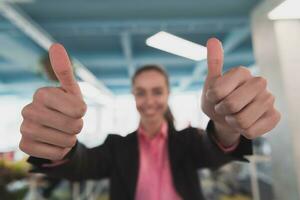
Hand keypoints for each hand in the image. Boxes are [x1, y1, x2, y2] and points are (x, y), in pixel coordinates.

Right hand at [19, 44, 86, 160]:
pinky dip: (62, 150)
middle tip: (69, 122)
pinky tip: (54, 142)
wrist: (54, 129)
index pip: (79, 110)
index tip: (74, 109)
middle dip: (78, 126)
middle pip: (74, 126)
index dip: (82, 112)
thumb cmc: (66, 106)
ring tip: (62, 132)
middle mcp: (28, 110)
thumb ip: (64, 70)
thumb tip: (55, 45)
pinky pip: (57, 153)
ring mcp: (24, 129)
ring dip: (70, 139)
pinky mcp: (24, 146)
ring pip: (67, 141)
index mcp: (42, 93)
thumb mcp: (70, 90)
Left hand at [201, 38, 280, 141]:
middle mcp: (259, 82)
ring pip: (242, 121)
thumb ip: (213, 63)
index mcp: (242, 72)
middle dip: (222, 110)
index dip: (211, 98)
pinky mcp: (275, 116)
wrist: (226, 118)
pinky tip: (245, 124)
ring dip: (232, 122)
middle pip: (231, 104)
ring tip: (234, 116)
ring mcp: (269, 99)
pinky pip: (252, 131)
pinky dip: (243, 131)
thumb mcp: (211, 83)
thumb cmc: (217, 99)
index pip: (218, 91)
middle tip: (224, 108)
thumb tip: (212, 40)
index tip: (214, 97)